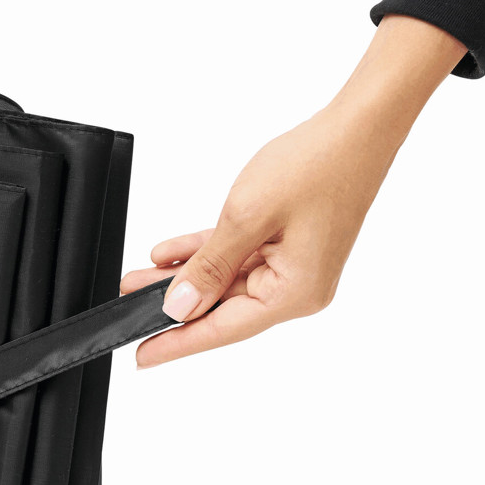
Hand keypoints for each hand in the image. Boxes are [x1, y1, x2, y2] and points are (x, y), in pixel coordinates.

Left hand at [120, 14, 467, 366]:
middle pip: (223, 306)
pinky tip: (168, 254)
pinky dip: (205, 254)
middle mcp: (298, 288)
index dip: (179, 341)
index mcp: (295, 293)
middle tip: (127, 304)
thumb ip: (209, 267)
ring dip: (184, 276)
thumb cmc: (315, 167)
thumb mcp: (246, 218)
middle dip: (174, 302)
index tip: (144, 356)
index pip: (223, 328)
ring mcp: (294, 266)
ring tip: (137, 278)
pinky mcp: (288, 245)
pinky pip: (237, 257)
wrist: (356, 128)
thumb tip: (180, 305)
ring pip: (225, 280)